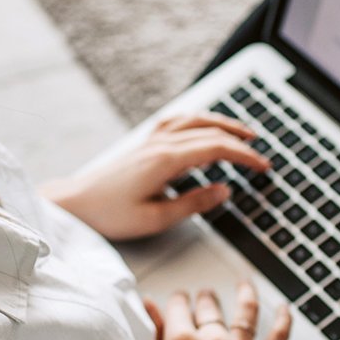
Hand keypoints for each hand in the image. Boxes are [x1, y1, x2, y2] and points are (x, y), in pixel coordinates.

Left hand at [42, 112, 269, 240]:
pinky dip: (198, 120)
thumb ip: (194, 204)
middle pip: (210, 130)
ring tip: (243, 133)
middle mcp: (160, 143)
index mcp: (166, 160)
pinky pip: (178, 121)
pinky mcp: (144, 143)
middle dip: (240, 140)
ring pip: (194, 120)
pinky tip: (204, 125)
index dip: (244, 156)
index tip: (264, 166)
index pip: (216, 148)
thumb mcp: (156, 218)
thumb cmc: (110, 214)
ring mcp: (151, 140)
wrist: (75, 203)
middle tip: (261, 153)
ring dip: (222, 123)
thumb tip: (224, 190)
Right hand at [144, 282, 291, 339]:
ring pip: (246, 313)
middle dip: (206, 300)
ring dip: (245, 296)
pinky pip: (278, 338)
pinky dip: (284, 320)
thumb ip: (153, 337)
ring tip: (245, 288)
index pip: (179, 306)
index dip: (178, 302)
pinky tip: (285, 309)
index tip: (180, 302)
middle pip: (210, 307)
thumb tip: (149, 305)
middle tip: (205, 298)